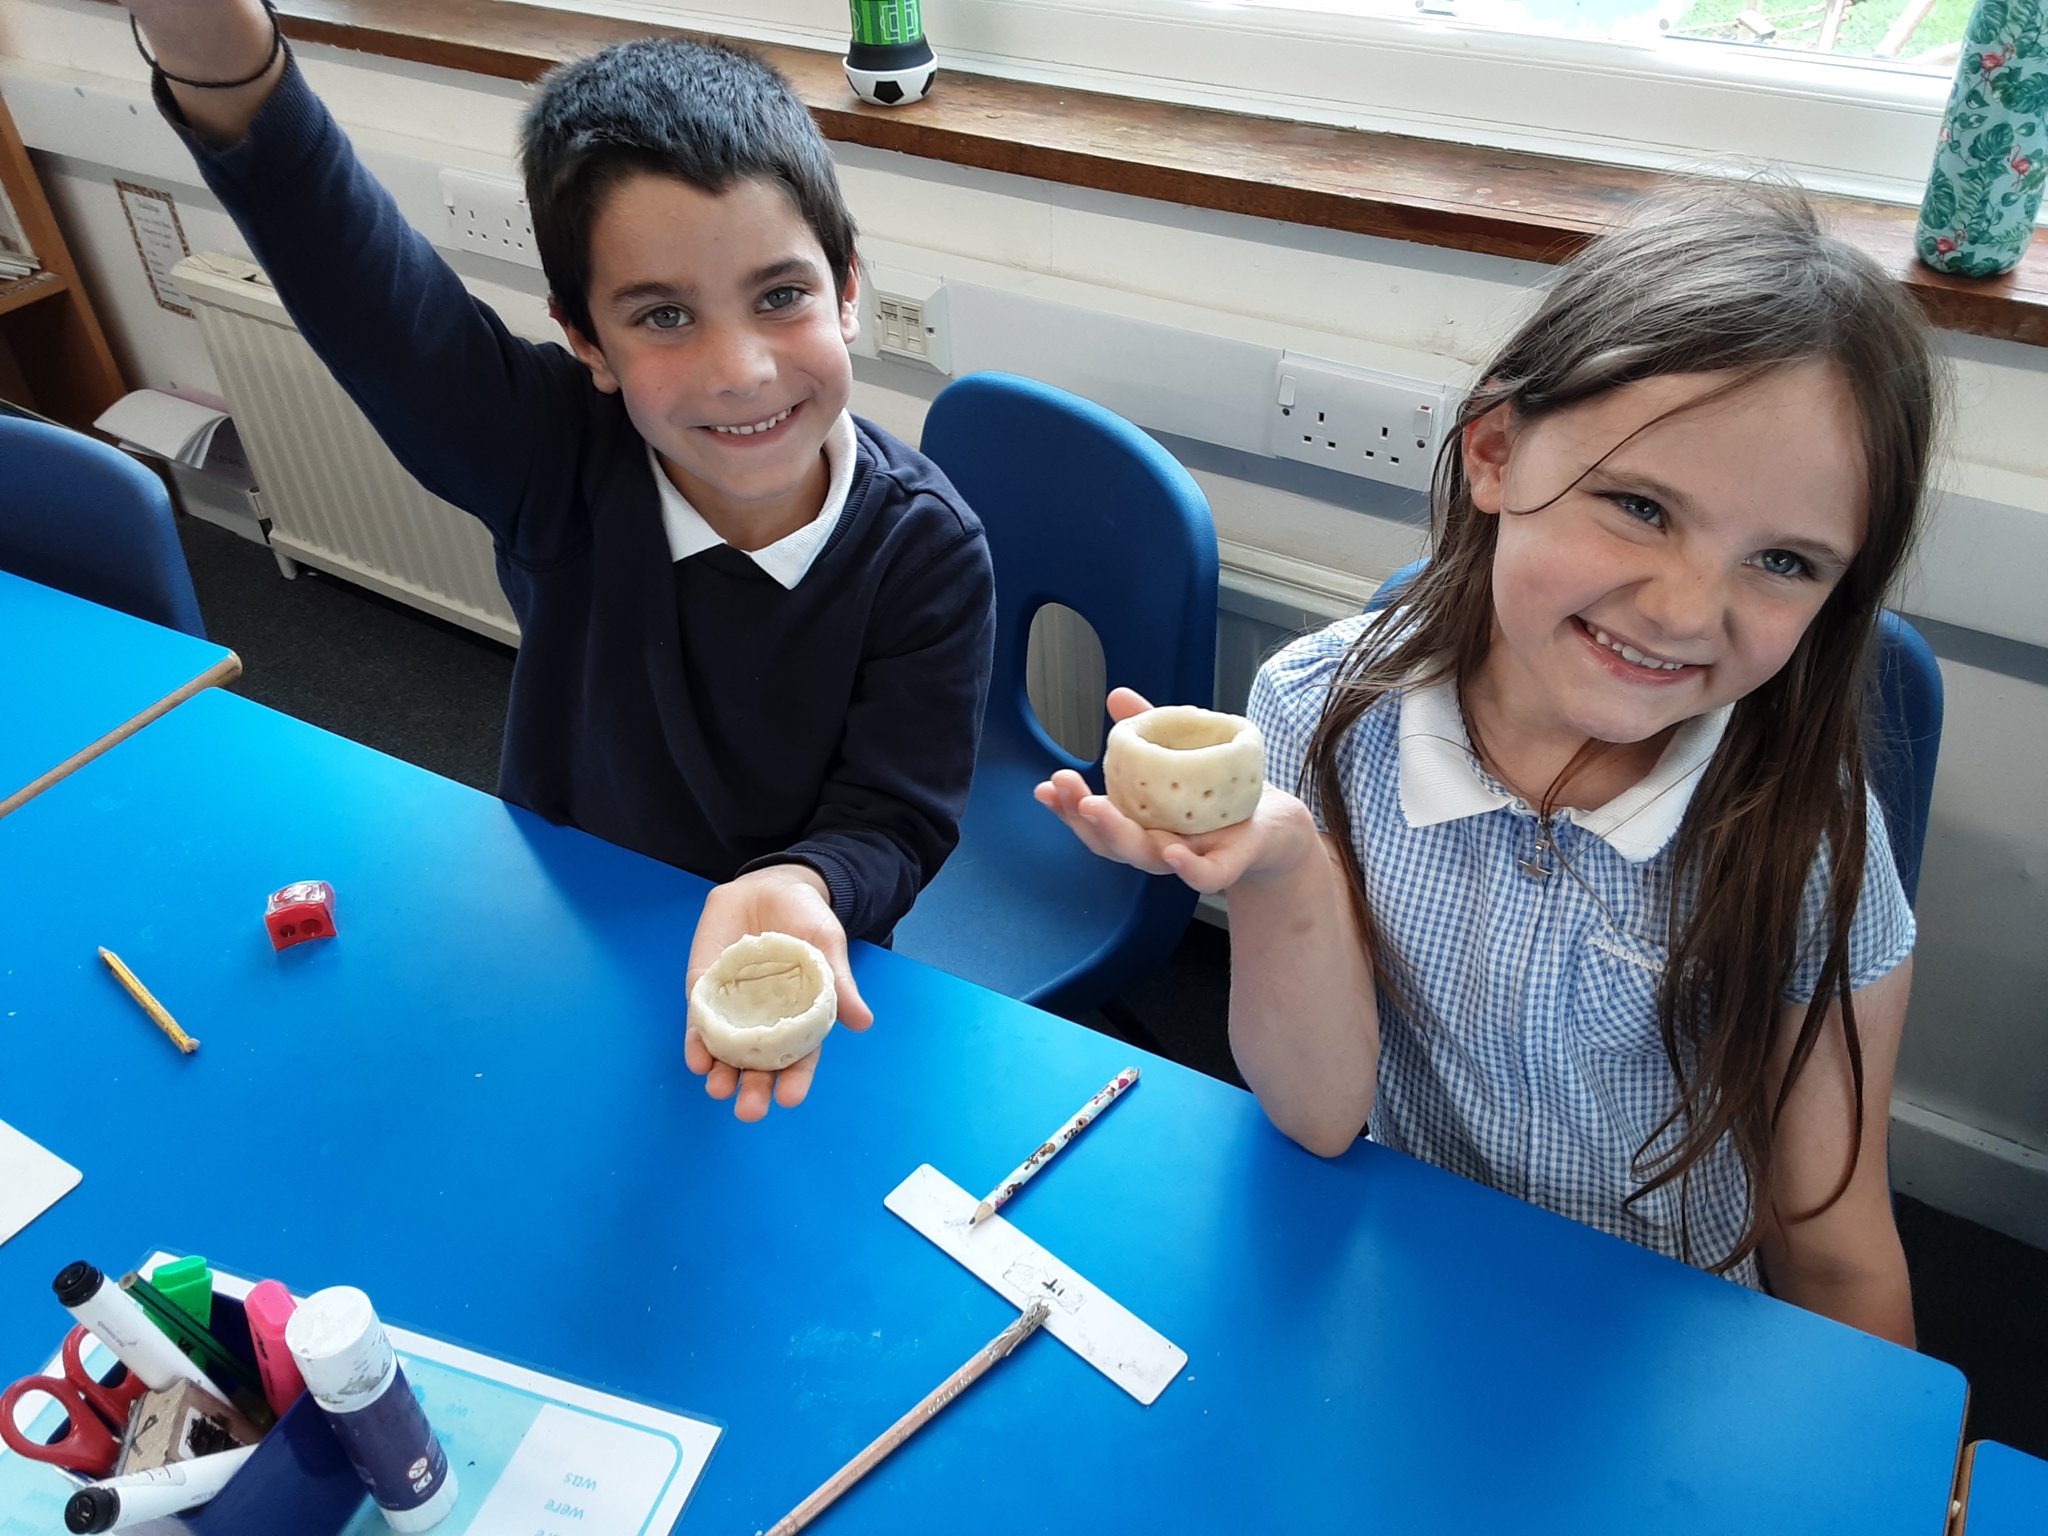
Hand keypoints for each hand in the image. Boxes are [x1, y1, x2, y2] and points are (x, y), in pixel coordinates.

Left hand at [683, 864, 872, 1121]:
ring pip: (726, 1051)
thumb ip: (838, 983)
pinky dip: (697, 1043)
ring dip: (721, 1073)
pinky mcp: (706, 991)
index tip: (790, 1098)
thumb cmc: (806, 918)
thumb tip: (862, 1022)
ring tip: (719, 1089)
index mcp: (800, 1016)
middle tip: (750, 1110)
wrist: (770, 885)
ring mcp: (734, 1008)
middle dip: (754, 1089)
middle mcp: (766, 1020)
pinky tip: (697, 1059)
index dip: (796, 1079)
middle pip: (760, 1064)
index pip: (798, 1057)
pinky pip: (700, 1024)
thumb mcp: (828, 945)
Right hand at [1034, 688, 1320, 893]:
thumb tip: (1115, 696)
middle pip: (1112, 842)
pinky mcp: (1229, 863)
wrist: (1277, 824)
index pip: (1096, 822)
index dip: (1067, 808)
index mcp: (1142, 824)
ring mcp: (1191, 857)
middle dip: (1081, 817)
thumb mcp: (1182, 757)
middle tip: (1063, 789)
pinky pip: (1205, 874)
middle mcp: (1159, 846)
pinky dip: (1186, 868)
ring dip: (1117, 835)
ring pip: (1147, 856)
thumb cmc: (1221, 797)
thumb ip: (1149, 732)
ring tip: (1095, 809)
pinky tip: (1170, 854)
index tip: (1043, 787)